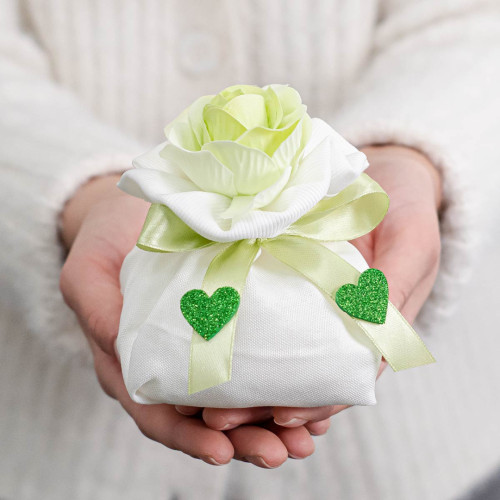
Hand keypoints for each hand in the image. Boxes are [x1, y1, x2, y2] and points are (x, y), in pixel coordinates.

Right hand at [59, 175, 315, 467]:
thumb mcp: (88, 269)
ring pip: (236, 399)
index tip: (222, 450)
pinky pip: (254, 363)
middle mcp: (169, 365)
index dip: (188, 437)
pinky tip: (312, 396)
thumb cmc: (105, 239)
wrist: (129, 214)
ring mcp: (200, 348)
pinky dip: (282, 386)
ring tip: (307, 437)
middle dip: (244, 439)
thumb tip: (120, 346)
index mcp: (131, 363)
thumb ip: (96, 309)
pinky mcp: (227, 325)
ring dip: (272, 422)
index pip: (159, 414)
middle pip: (205, 418)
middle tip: (283, 450)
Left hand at [190, 144, 441, 432]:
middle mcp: (331, 323)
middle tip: (218, 418)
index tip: (282, 415)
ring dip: (239, 377)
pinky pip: (256, 309)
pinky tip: (200, 341)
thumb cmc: (404, 209)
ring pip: (272, 352)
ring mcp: (303, 303)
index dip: (315, 403)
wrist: (383, 174)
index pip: (341, 379)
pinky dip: (232, 329)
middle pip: (298, 375)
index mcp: (368, 328)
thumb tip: (368, 327)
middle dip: (262, 402)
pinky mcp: (280, 277)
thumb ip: (394, 285)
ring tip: (198, 397)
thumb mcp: (411, 243)